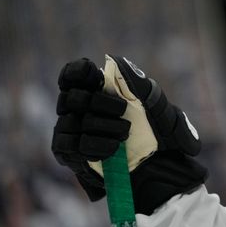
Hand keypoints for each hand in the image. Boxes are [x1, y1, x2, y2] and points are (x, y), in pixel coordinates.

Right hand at [52, 55, 206, 213]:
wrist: (158, 164)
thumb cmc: (157, 129)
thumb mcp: (157, 105)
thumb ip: (140, 83)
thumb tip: (115, 62)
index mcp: (96, 89)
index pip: (73, 73)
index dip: (79, 72)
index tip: (98, 77)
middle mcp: (77, 106)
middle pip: (74, 97)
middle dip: (102, 104)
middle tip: (123, 110)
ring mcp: (69, 128)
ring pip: (72, 121)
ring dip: (103, 127)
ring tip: (124, 134)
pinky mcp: (67, 151)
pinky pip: (72, 144)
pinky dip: (96, 146)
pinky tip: (113, 149)